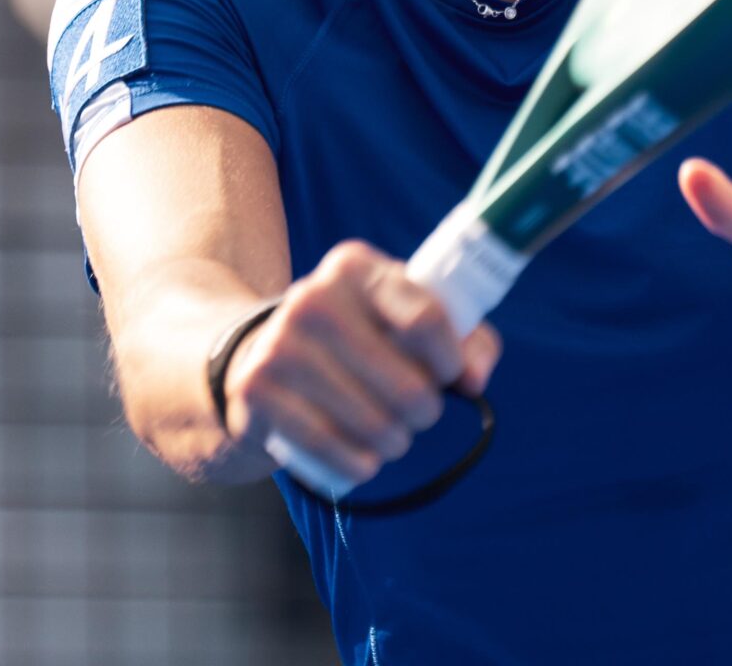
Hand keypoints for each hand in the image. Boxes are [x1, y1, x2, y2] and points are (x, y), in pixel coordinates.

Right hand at [222, 240, 501, 489]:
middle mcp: (315, 297)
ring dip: (395, 441)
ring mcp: (281, 343)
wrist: (260, 354)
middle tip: (420, 413)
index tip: (452, 375)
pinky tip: (366, 461)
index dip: (451, 358)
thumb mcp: (404, 318)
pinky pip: (327, 444)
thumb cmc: (357, 337)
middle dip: (425, 411)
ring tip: (393, 436)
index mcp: (356, 267)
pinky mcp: (256, 388)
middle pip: (406, 383)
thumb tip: (475, 379)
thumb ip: (463, 337)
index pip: (425, 318)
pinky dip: (358, 463)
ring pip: (371, 421)